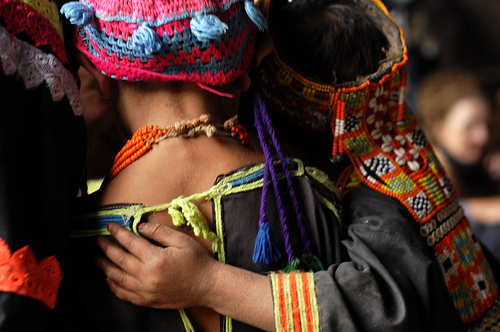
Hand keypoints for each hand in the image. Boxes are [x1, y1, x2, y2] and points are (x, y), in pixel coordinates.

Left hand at [95, 222, 218, 308]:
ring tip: (98, 259)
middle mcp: (148, 276)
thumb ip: (159, 232)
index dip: (119, 233)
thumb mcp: (181, 241)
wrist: (209, 286)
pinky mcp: (149, 301)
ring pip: (119, 278)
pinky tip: (109, 280)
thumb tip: (140, 227)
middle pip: (120, 260)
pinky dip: (115, 287)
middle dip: (107, 248)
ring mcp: (147, 291)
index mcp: (156, 259)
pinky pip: (126, 295)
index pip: (130, 243)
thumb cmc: (198, 262)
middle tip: (99, 240)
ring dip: (106, 267)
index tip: (110, 226)